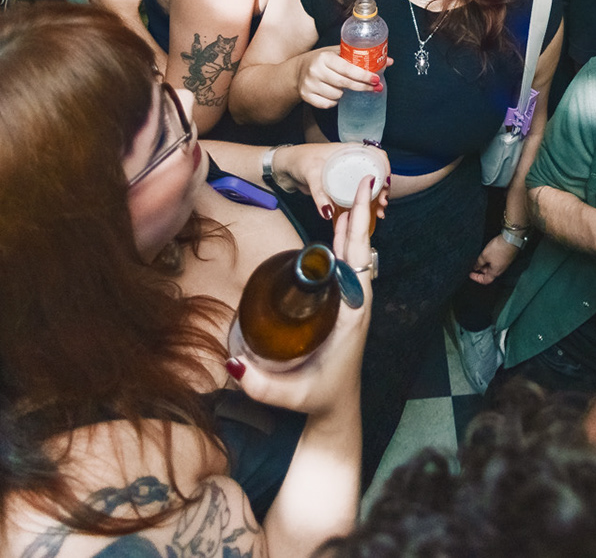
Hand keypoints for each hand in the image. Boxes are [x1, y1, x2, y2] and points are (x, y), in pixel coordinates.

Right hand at [230, 169, 375, 415]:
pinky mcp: (346, 304)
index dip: (355, 243)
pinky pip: (351, 265)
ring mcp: (354, 304)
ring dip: (356, 226)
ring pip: (358, 257)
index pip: (356, 273)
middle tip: (362, 185)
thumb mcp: (288, 395)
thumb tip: (232, 362)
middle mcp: (357, 306)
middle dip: (360, 221)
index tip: (352, 214)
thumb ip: (259, 385)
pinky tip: (343, 221)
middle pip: (360, 255)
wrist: (335, 409)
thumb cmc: (315, 398)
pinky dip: (349, 241)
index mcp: (351, 320)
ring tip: (355, 192)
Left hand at [269, 142, 391, 225]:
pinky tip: (370, 212)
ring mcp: (348, 172)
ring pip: (369, 184)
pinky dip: (367, 201)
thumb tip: (328, 213)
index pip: (376, 154)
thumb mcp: (310, 175)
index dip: (385, 168)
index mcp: (349, 150)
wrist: (286, 168)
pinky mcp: (343, 184)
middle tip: (383, 203)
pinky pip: (359, 192)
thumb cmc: (299, 161)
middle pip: (376, 172)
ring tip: (379, 211)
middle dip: (384, 188)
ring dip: (377, 197)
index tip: (386, 184)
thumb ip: (319, 194)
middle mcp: (352, 160)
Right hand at [295, 46, 390, 110]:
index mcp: (324, 57)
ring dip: (344, 92)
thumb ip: (361, 57)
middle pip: (345, 83)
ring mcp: (310, 84)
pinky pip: (328, 104)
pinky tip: (331, 92)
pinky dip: (333, 101)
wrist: (297, 71)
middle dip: (362, 86)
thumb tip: (389, 61)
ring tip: (340, 85)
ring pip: (337, 95)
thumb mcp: (338, 53)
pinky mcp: (306, 96)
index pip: (347, 68)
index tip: (376, 79)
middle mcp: (316, 70)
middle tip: (375, 88)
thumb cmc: (323, 61)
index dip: (363, 75)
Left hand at [470, 235, 520, 283]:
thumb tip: (476, 267)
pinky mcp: (506, 257)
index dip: (477, 278)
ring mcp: (504, 263)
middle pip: (489, 274)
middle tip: (473, 264)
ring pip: (492, 267)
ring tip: (479, 258)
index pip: (485, 280)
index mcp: (495, 272)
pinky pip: (496, 261)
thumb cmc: (499, 248)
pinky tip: (487, 253)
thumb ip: (479, 263)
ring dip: (485, 264)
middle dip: (480, 270)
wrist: (511, 239)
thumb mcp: (485, 255)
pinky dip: (490, 260)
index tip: (470, 274)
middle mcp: (500, 269)